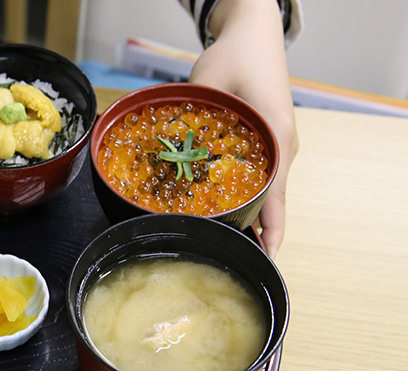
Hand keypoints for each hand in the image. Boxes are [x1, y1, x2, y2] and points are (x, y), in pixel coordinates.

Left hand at [188, 0, 298, 256]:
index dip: (270, 230)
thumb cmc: (237, 55)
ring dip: (252, 217)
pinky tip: (227, 212)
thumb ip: (190, 120)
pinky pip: (261, 178)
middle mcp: (283, 148)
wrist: (253, 33)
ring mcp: (278, 146)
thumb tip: (165, 152)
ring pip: (268, 192)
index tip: (265, 258)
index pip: (277, 197)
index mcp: (276, 138)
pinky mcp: (267, 142)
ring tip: (228, 244)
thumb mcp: (209, 86)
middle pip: (274, 202)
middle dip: (257, 232)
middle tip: (231, 258)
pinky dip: (248, 197)